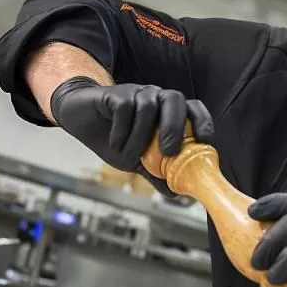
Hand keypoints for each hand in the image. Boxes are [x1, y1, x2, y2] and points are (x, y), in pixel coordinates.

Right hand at [49, 76, 213, 172]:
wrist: (82, 120)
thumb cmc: (114, 137)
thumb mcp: (137, 162)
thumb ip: (157, 174)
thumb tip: (178, 193)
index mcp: (167, 112)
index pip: (193, 109)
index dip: (202, 122)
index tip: (205, 142)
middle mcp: (155, 98)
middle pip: (175, 99)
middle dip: (175, 126)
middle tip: (169, 152)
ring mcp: (135, 93)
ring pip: (147, 106)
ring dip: (141, 136)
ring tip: (129, 157)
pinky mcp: (114, 94)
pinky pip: (124, 107)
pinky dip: (122, 130)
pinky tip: (115, 143)